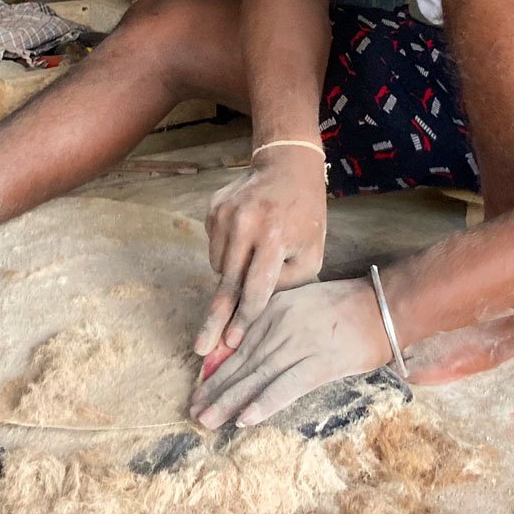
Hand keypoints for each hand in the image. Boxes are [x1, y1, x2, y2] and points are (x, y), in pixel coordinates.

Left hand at [188, 278, 390, 428]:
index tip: (200, 389)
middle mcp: (280, 326)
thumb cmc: (346, 307)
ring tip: (207, 420)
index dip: (217, 370)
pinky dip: (264, 403)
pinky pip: (286, 387)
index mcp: (274, 310)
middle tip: (194, 410)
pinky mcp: (319, 364)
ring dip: (229, 401)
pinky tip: (245, 419)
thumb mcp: (300, 304)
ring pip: (256, 377)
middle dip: (215, 389)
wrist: (384, 306)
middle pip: (241, 363)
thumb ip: (274, 323)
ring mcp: (299, 344)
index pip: (238, 344)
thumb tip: (248, 352)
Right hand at [195, 148, 327, 356]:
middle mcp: (246, 225)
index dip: (243, 319)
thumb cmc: (305, 215)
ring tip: (251, 259)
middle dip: (215, 319)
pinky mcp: (212, 209)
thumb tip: (255, 308)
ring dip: (230, 275)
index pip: (255, 288)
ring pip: (218, 266)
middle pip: (227, 283)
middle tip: (201, 347)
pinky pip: (214, 247)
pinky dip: (227, 253)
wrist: (287, 166)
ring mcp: (225, 214)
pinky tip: (245, 238)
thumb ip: (287, 283)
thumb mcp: (312, 252)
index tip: (231, 343)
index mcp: (275, 237)